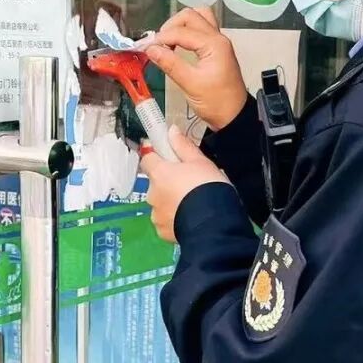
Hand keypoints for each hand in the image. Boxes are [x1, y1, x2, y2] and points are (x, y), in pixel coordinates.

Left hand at [141, 127, 229, 242]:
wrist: (214, 223)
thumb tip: (170, 130)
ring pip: (161, 203)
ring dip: (171, 202)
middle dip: (168, 182)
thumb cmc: (208, 187)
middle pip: (156, 182)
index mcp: (159, 173)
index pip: (147, 159)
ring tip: (192, 204)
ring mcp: (156, 214)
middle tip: (189, 184)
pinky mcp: (162, 232)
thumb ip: (183, 146)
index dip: (157, 156)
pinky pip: (166, 221)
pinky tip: (190, 218)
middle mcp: (152, 193)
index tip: (168, 157)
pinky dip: (174, 219)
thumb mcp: (201, 162)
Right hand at [146, 7, 247, 130]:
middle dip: (170, 26)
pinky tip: (176, 45)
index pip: (182, 31)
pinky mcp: (216, 49)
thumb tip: (151, 49)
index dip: (161, 38)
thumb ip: (170, 64)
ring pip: (198, 18)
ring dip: (180, 25)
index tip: (145, 47)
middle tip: (157, 43)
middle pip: (191, 16)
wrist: (234, 116)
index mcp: (214, 44)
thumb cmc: (217, 103)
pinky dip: (187, 31)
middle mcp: (218, 38)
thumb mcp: (191, 85)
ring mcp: (218, 42)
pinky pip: (201, 29)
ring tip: (167, 42)